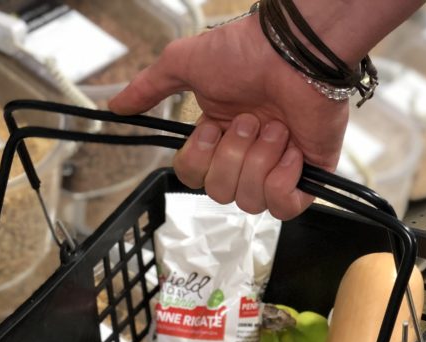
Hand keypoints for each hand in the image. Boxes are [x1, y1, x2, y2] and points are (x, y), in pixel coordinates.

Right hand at [109, 13, 348, 219]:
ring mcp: (279, 169)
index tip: (212, 127)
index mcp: (219, 139)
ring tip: (275, 129)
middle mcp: (247, 157)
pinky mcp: (309, 178)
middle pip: (219, 193)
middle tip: (250, 121)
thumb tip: (115, 107)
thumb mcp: (183, 64)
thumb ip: (148, 89)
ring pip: (249, 202)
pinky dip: (282, 180)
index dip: (199, 158)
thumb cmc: (246, 52)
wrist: (295, 50)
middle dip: (231, 157)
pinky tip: (292, 152)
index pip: (193, 178)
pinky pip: (284, 207)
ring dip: (258, 161)